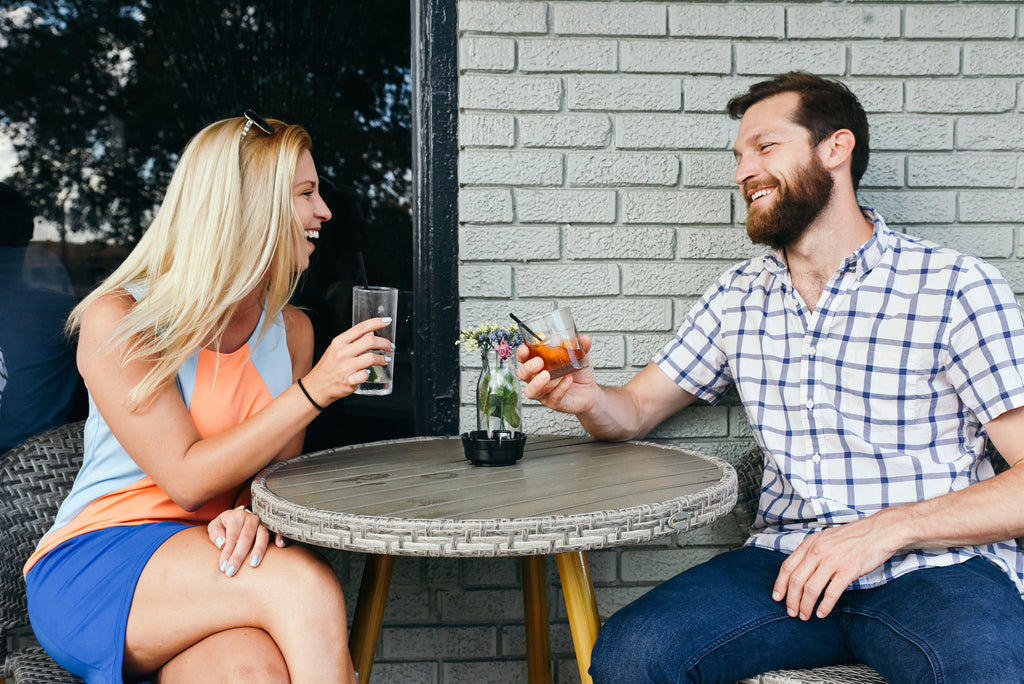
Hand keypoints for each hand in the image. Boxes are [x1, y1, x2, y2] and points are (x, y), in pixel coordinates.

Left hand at [208, 505, 285, 576]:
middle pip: (246, 537)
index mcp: (237, 516)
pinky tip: (280, 545)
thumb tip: (222, 544)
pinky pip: (278, 531)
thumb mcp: (216, 526)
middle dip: (239, 556)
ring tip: (253, 564)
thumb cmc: (226, 525)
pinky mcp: (272, 526)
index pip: (232, 536)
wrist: (240, 517)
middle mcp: (251, 517)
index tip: (223, 566)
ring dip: (259, 549)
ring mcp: (263, 522)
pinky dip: (280, 537)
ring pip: (263, 535)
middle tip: (232, 571)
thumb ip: (215, 534)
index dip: (227, 552)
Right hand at [302, 317, 393, 404]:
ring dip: (382, 359)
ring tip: (385, 360)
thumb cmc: (329, 367)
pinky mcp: (348, 381)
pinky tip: (369, 373)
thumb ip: (353, 340)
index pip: (361, 328)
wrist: (316, 386)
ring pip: (371, 358)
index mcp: (339, 342)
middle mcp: (342, 352)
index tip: (387, 321)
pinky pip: (365, 375)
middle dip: (385, 343)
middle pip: (370, 341)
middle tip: (390, 346)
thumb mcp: (337, 348)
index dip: (376, 322)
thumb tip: (371, 332)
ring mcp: (345, 367)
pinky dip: (369, 374)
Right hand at [515, 334, 597, 414]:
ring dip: (536, 383)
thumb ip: (581, 347)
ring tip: (547, 375)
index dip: (521, 354)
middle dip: (527, 368)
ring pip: (531, 391)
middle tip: (539, 362)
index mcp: (539, 364)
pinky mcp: (554, 403)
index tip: (525, 348)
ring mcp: (544, 392)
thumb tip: (585, 338)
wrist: (589, 392)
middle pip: (522, 374)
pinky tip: (568, 379)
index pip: (523, 358)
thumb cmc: (578, 373)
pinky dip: (560, 388)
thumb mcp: (580, 357)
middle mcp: (537, 379)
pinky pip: (553, 397)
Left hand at [772, 512, 900, 619]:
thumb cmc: (852, 537)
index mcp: (810, 543)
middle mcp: (818, 551)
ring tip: (805, 616)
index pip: (787, 567)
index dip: (780, 584)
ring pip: (811, 589)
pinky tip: (821, 613)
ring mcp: (833, 561)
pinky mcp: (848, 571)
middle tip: (792, 612)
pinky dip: (824, 606)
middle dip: (791, 600)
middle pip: (796, 580)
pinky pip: (831, 593)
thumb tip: (799, 572)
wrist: (878, 531)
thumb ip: (811, 552)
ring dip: (806, 606)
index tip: (777, 598)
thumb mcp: (825, 538)